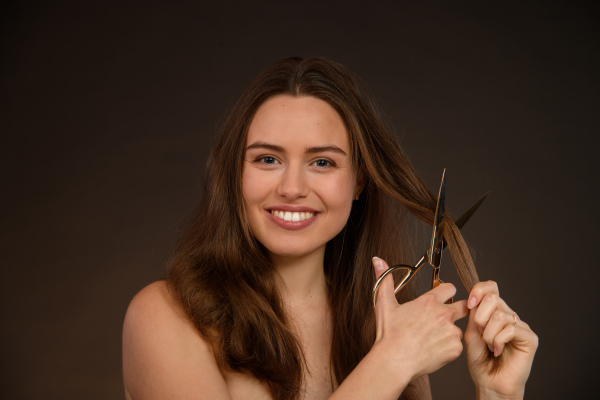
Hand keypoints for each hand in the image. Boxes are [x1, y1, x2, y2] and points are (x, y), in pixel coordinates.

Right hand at [372, 257, 468, 378]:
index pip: (450, 288)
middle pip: (464, 306)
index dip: (447, 292)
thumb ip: (384, 279)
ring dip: (449, 333)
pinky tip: (433, 350)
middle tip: (444, 319)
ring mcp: (451, 332)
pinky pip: (457, 346)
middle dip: (458, 310)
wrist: (394, 361)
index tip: (443, 297)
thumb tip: (378, 260)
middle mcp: (444, 314)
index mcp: (429, 302)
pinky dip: (448, 348)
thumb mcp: (384, 304)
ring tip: (431, 340)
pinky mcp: (455, 348)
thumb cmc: (389, 334)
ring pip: (458, 329)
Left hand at [464, 281, 538, 398]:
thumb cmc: (480, 360)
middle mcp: (509, 315)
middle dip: (480, 318)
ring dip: (488, 334)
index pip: (490, 287)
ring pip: (500, 315)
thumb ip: (474, 314)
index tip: (469, 304)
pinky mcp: (529, 337)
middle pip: (493, 298)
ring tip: (490, 346)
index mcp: (494, 312)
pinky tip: (497, 351)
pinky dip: (498, 341)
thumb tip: (475, 296)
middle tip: (481, 334)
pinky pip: (510, 329)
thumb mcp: (471, 332)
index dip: (478, 290)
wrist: (490, 383)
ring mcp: (520, 325)